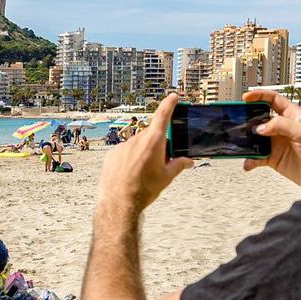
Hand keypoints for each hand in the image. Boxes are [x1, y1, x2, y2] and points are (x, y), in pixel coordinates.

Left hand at [97, 92, 193, 213]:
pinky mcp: (111, 154)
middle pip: (151, 135)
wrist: (119, 203)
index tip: (173, 96)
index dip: (169, 104)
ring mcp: (123, 146)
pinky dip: (128, 159)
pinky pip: (124, 152)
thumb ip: (179, 165)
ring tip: (141, 173)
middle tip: (159, 162)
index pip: (163, 116)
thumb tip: (189, 161)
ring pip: (136, 145)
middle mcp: (137, 140)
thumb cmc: (144, 190)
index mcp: (154, 142)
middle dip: (157, 145)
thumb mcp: (166, 178)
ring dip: (142, 153)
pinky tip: (129, 174)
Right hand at [242, 88, 300, 190]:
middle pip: (260, 118)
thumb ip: (281, 125)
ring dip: (247, 141)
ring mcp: (277, 143)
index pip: (273, 100)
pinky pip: (257, 156)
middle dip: (248, 119)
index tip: (246, 98)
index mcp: (292, 116)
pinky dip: (250, 159)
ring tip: (240, 143)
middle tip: (237, 121)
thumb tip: (261, 127)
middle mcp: (283, 128)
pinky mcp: (274, 158)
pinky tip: (248, 163)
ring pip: (256, 138)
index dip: (259, 96)